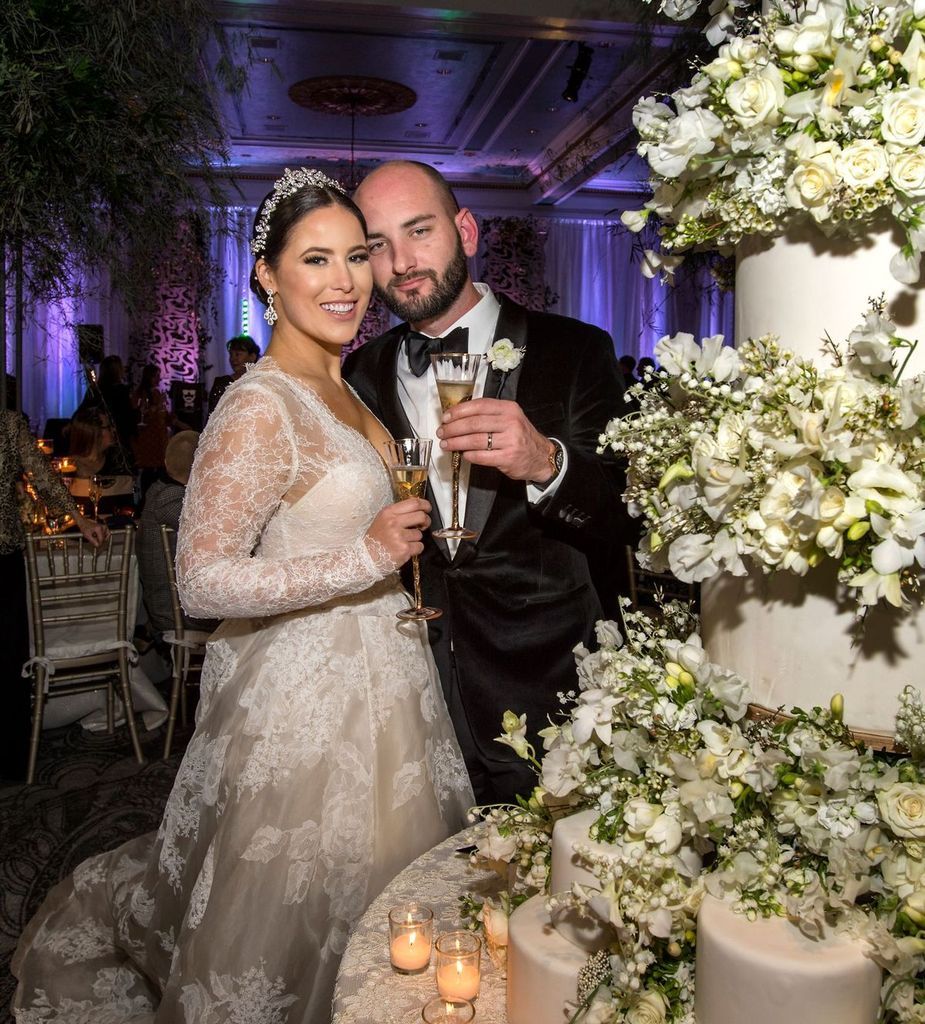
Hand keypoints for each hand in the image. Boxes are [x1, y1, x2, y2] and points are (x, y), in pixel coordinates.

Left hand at [74, 513, 108, 547]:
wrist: (84, 522)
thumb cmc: (85, 527)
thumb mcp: (87, 535)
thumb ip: (93, 541)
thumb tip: (97, 545)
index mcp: (99, 529)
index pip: (101, 539)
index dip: (99, 544)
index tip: (97, 546)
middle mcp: (103, 527)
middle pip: (104, 538)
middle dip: (100, 541)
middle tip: (95, 542)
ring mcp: (104, 527)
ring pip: (106, 536)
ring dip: (102, 538)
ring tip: (96, 538)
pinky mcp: (105, 527)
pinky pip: (107, 533)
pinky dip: (104, 536)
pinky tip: (99, 536)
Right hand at [366, 497, 430, 566]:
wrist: (366, 558)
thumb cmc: (375, 540)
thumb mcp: (382, 520)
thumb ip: (398, 513)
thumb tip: (417, 510)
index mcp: (388, 512)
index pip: (414, 503)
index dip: (425, 505)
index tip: (427, 508)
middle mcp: (393, 522)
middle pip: (421, 516)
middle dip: (426, 521)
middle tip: (423, 525)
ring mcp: (399, 536)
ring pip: (420, 534)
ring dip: (416, 538)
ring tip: (404, 541)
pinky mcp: (404, 549)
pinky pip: (419, 546)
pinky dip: (415, 549)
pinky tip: (405, 549)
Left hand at [437, 397, 554, 481]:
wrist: (541, 456)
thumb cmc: (519, 436)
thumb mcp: (509, 418)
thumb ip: (488, 415)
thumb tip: (457, 418)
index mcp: (508, 408)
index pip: (478, 406)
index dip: (458, 411)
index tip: (445, 417)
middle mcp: (510, 422)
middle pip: (474, 423)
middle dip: (453, 428)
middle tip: (442, 432)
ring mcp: (510, 440)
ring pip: (475, 440)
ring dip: (456, 443)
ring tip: (446, 445)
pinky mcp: (508, 457)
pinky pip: (482, 456)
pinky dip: (469, 455)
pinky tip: (463, 454)